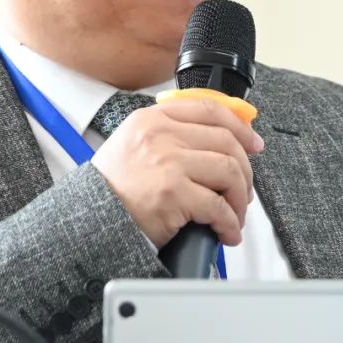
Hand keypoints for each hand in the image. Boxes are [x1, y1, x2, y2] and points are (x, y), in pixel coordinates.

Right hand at [91, 98, 264, 248]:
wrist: (88, 218)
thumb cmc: (112, 188)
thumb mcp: (134, 143)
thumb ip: (171, 133)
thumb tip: (222, 139)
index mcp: (153, 118)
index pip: (210, 110)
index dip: (241, 127)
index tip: (254, 144)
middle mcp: (161, 135)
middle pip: (227, 143)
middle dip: (245, 172)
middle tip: (244, 192)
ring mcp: (167, 163)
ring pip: (229, 172)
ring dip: (240, 200)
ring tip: (235, 216)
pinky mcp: (172, 194)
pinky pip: (218, 207)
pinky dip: (229, 223)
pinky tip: (225, 233)